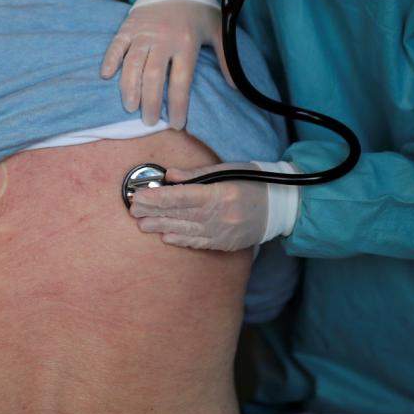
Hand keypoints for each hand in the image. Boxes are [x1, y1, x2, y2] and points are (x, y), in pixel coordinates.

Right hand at [100, 0, 224, 128]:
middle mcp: (163, 38)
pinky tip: (107, 76)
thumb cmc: (200, 10)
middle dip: (150, 103)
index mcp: (186, 42)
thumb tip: (235, 87)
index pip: (180, 80)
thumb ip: (227, 59)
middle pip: (153, 77)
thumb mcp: (219, 30)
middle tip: (149, 121)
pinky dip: (110, 59)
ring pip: (132, 64)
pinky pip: (117, 45)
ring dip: (129, 87)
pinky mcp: (129, 25)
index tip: (176, 124)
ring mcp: (144, 32)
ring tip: (130, 107)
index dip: (178, 105)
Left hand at [129, 163, 270, 250]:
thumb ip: (197, 175)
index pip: (181, 197)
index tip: (139, 197)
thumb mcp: (227, 169)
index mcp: (219, 194)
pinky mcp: (225, 243)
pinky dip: (181, 239)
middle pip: (179, 215)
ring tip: (142, 225)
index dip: (157, 198)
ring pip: (186, 231)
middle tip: (133, 211)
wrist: (281, 205)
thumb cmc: (253, 181)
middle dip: (154, 213)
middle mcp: (220, 216)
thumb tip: (169, 177)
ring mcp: (222, 232)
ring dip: (161, 228)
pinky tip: (166, 238)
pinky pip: (199, 243)